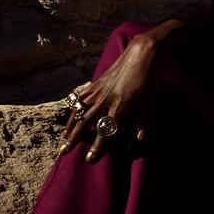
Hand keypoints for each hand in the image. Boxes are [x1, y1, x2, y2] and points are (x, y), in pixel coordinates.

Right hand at [59, 36, 158, 163]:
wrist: (141, 54)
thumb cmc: (149, 80)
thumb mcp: (150, 102)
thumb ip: (142, 122)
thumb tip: (138, 141)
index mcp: (120, 107)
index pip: (105, 132)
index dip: (96, 147)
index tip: (89, 159)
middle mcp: (106, 100)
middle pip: (85, 123)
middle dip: (73, 139)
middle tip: (63, 152)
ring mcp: (99, 91)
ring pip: (79, 111)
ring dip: (70, 126)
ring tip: (64, 139)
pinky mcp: (96, 83)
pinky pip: (80, 98)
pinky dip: (74, 109)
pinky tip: (71, 118)